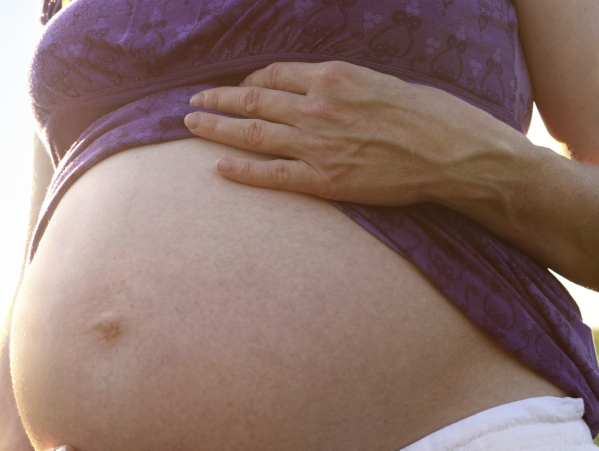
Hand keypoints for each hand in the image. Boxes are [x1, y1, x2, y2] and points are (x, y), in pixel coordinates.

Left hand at [183, 61, 519, 211]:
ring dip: (217, 128)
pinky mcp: (324, 180)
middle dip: (218, 99)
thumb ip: (343, 87)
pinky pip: (271, 174)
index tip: (236, 86)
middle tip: (194, 101)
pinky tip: (218, 167)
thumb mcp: (383, 83)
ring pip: (252, 133)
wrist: (454, 154)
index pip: (275, 74)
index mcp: (334, 77)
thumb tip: (320, 90)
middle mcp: (318, 106)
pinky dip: (241, 170)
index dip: (249, 80)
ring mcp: (317, 144)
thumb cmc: (430, 116)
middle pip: (253, 99)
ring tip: (191, 124)